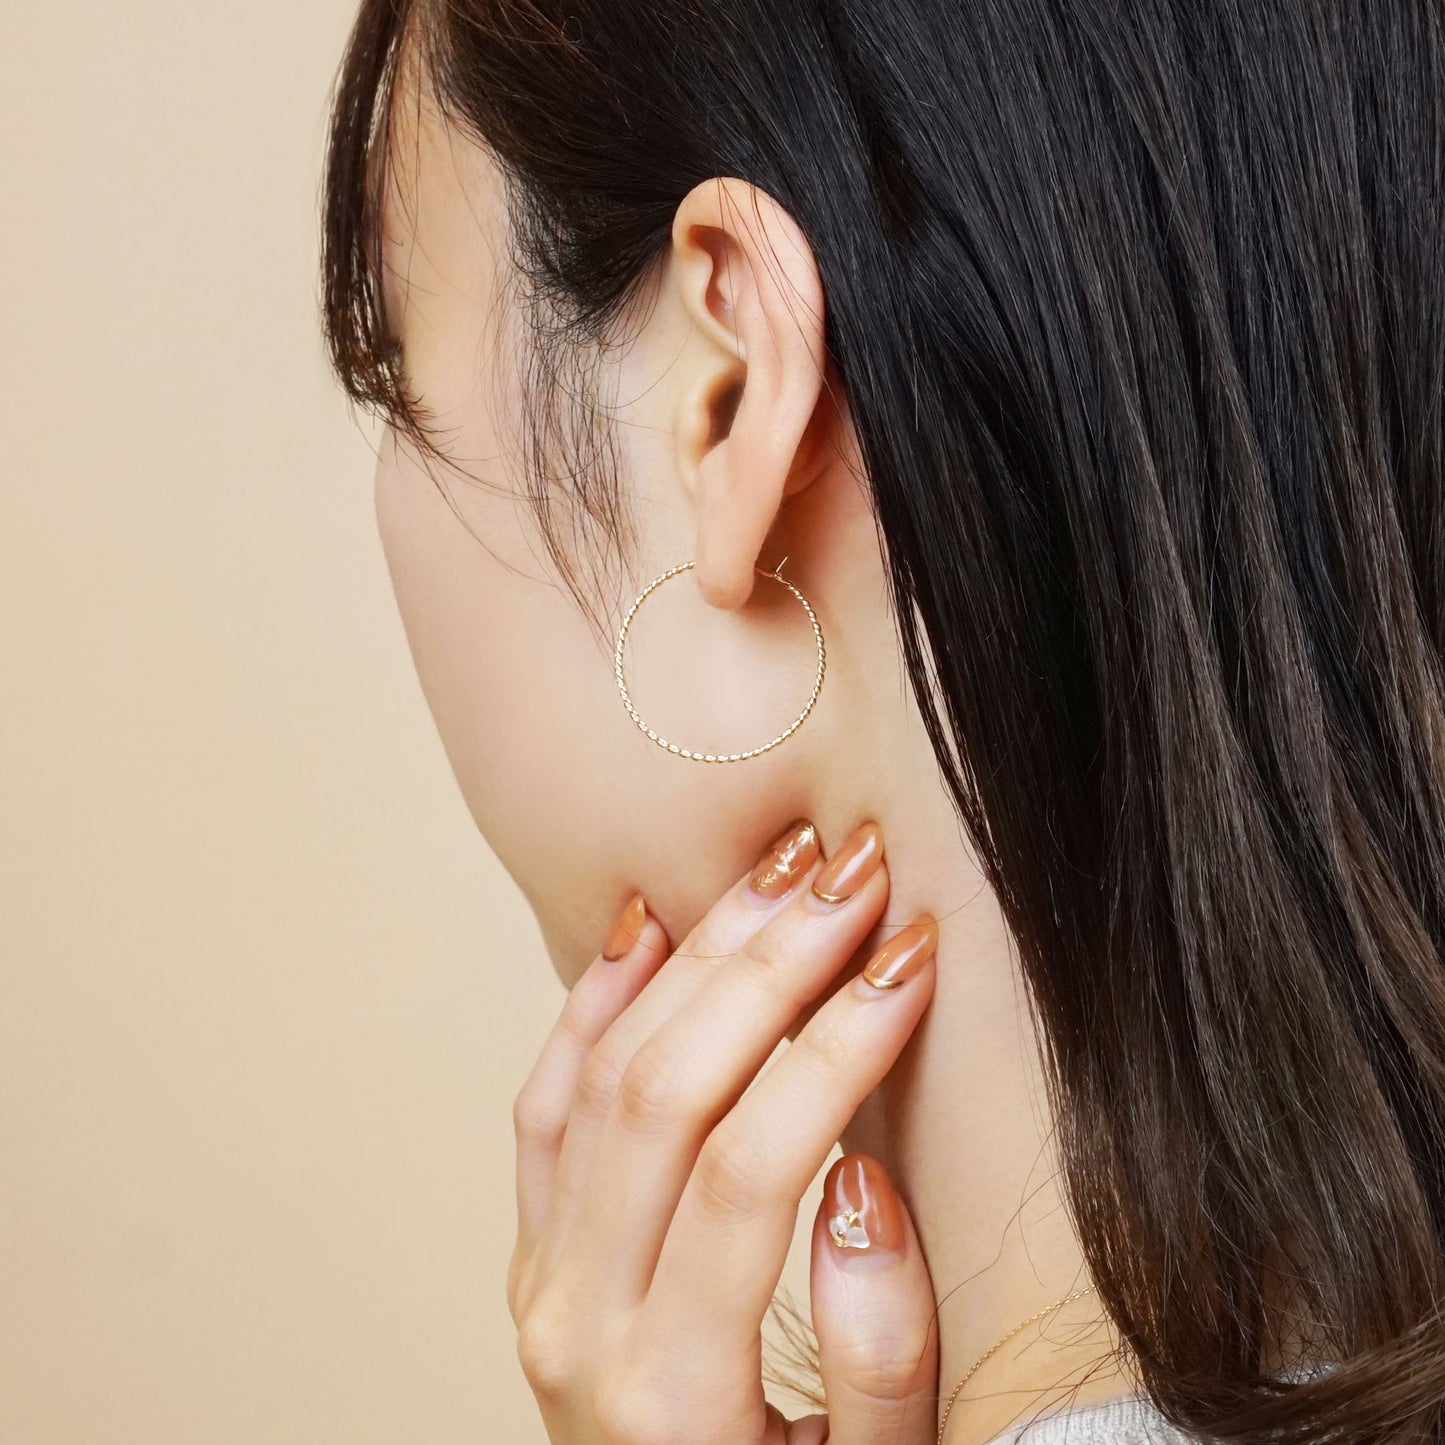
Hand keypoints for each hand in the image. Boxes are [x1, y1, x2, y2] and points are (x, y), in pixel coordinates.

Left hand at [507, 819, 940, 1443]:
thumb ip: (878, 1355)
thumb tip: (860, 1181)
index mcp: (674, 1391)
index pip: (754, 1167)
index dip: (837, 1046)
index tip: (910, 954)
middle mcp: (582, 1323)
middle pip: (668, 1093)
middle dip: (771, 967)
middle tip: (854, 872)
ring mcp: (543, 1281)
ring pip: (603, 1076)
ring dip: (697, 959)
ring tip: (780, 872)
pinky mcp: (535, 1254)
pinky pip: (542, 1107)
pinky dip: (589, 1006)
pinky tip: (646, 927)